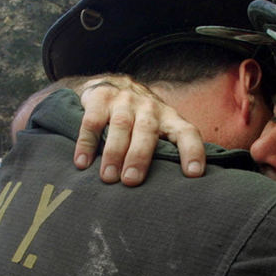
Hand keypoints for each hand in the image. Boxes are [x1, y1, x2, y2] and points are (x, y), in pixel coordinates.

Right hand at [74, 76, 205, 185]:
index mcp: (169, 118)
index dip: (193, 151)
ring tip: (108, 178)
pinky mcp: (100, 97)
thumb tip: (174, 192)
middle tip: (131, 180)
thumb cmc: (138, 120)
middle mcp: (149, 107)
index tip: (193, 174)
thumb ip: (165, 152)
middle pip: (148, 131)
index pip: (187, 133)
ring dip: (114, 152)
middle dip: (140, 156)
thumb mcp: (157, 130)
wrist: (109, 84)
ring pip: (121, 125)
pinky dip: (87, 143)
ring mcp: (124, 100)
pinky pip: (93, 121)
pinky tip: (82, 163)